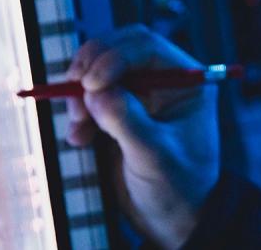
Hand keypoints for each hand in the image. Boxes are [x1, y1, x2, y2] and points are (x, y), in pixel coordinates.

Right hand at [65, 25, 218, 248]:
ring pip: (98, 70)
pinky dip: (76, 111)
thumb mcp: (156, 158)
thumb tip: (98, 93)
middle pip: (118, 48)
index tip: (91, 82)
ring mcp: (139, 93)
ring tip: (78, 129)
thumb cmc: (177, 185)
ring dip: (79, 92)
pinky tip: (79, 139)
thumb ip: (129, 124)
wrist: (170, 213)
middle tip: (72, 90)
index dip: (114, 55)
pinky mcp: (116, 109)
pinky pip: (87, 95)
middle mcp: (164, 79)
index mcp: (188, 81)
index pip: (147, 46)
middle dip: (91, 67)